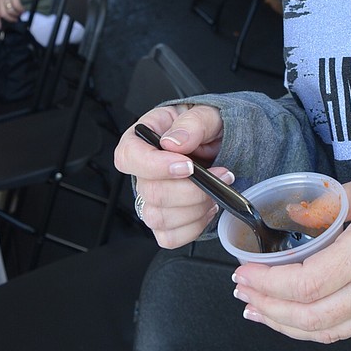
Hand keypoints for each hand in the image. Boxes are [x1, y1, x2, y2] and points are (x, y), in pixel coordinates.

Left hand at [0, 0, 24, 28]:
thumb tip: (6, 11)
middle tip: (15, 19)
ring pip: (10, 10)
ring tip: (20, 13)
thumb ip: (2, 1)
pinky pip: (17, 5)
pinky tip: (23, 9)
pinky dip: (20, 9)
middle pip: (3, 14)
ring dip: (16, 14)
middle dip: (10, 19)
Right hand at [113, 103, 227, 247]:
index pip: (129, 156)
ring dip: (195, 208)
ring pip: (158, 219)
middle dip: (191, 189)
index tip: (188, 166)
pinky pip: (170, 237)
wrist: (221, 144)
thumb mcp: (206, 113)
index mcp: (143, 138)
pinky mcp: (165, 221)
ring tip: (215, 190)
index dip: (155, 166)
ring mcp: (151, 199)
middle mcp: (143, 171)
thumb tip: (174, 142)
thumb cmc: (207, 126)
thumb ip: (193, 122)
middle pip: (150, 193)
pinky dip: (194, 226)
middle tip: (221, 174)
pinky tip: (207, 207)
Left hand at [232, 166, 350, 342]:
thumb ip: (333, 202)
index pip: (307, 283)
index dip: (268, 283)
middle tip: (241, 290)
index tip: (244, 270)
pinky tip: (296, 316)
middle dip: (267, 306)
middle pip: (309, 316)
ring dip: (285, 324)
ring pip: (326, 330)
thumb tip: (300, 214)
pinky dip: (313, 326)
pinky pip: (346, 327)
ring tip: (257, 309)